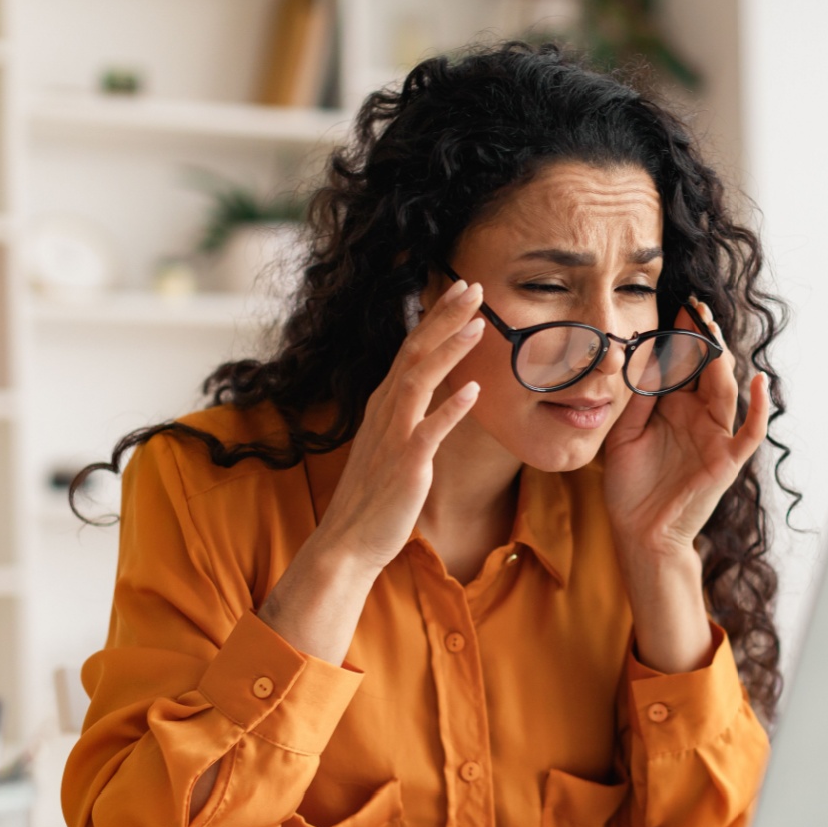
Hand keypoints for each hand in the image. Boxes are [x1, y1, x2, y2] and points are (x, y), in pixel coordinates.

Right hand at [258, 279, 485, 664]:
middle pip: (415, 351)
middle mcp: (385, 411)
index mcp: (384, 403)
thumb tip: (431, 388)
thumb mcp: (390, 442)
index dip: (435, 317)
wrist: (348, 540)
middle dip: (444, 316)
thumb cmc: (374, 495)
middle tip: (473, 286)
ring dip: (449, 349)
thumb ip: (407, 412)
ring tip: (479, 324)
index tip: (461, 290)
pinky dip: (451, 409)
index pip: (411, 348)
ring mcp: (394, 435)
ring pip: (420, 380)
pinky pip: (429, 431)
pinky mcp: (406, 464)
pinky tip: (473, 391)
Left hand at [603, 298, 770, 559]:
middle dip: (705, 337)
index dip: (683, 336)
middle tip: (698, 307)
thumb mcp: (623, 435)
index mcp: (673, 407)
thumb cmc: (629, 487)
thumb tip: (645, 360)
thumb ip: (636, 400)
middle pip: (707, 368)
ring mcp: (715, 436)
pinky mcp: (727, 459)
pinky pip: (750, 431)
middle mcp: (697, 416)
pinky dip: (759, 407)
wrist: (640, 532)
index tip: (678, 307)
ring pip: (725, 390)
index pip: (682, 363)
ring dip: (723, 360)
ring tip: (715, 332)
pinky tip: (758, 382)